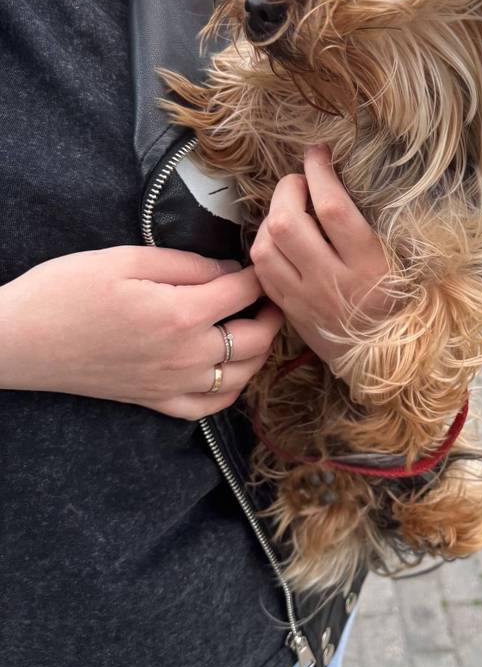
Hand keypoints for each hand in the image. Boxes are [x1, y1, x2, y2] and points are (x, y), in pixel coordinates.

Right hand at [0, 246, 283, 419]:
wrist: (21, 339)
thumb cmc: (67, 290)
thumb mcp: (127, 258)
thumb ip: (187, 264)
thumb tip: (228, 270)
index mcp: (181, 313)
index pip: (244, 292)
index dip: (258, 273)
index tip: (261, 262)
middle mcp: (186, 355)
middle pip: (256, 339)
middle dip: (271, 313)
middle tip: (270, 294)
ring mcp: (173, 384)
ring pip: (242, 376)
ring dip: (259, 351)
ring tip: (255, 326)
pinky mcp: (155, 401)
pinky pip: (210, 407)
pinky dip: (231, 390)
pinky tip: (232, 369)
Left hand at [249, 144, 394, 370]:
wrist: (390, 363)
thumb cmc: (404, 305)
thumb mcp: (404, 266)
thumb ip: (374, 231)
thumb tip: (343, 186)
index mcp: (369, 265)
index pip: (332, 208)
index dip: (320, 172)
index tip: (318, 153)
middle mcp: (332, 281)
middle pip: (288, 223)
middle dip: (288, 190)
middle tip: (301, 181)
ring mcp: (306, 299)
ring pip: (266, 246)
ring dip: (272, 217)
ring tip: (289, 209)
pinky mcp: (291, 311)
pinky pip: (262, 272)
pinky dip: (265, 247)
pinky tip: (280, 240)